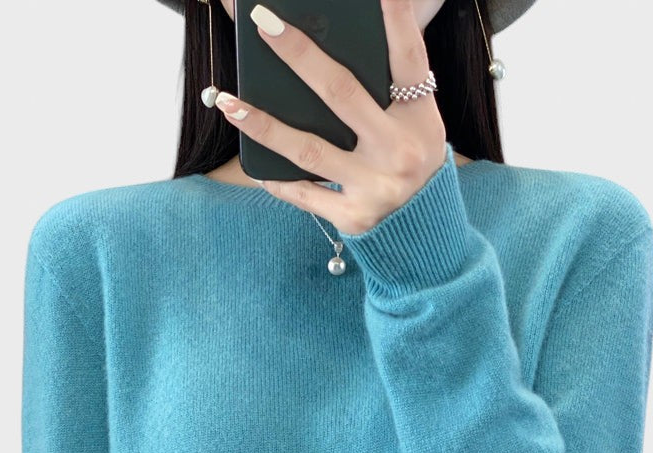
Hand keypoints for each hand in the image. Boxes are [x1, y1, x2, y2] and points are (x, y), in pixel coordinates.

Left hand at [214, 0, 448, 234]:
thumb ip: (387, 90)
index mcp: (419, 118)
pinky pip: (305, 194)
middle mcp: (399, 151)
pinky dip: (278, 179)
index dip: (396, 21)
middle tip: (263, 24)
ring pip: (309, 150)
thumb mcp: (418, 123)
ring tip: (230, 104)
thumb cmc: (410, 160)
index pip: (408, 61)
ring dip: (264, 125)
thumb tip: (329, 47)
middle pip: (342, 94)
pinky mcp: (354, 217)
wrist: (422, 230)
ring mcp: (376, 187)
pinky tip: (252, 161)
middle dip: (299, 56)